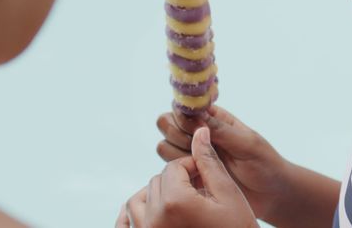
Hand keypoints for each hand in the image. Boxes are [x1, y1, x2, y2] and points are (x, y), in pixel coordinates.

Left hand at [119, 127, 256, 227]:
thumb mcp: (228, 194)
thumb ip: (209, 162)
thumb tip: (199, 132)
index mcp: (175, 202)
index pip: (174, 167)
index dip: (193, 166)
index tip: (207, 176)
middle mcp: (154, 220)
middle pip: (157, 181)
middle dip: (177, 181)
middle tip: (199, 192)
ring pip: (137, 201)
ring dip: (154, 197)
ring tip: (178, 203)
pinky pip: (124, 225)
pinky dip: (129, 217)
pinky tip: (148, 214)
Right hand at [156, 106, 291, 221]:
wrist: (269, 194)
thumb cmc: (264, 163)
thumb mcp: (246, 143)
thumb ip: (220, 129)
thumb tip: (195, 114)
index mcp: (213, 117)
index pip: (184, 107)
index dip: (184, 117)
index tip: (197, 131)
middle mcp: (198, 132)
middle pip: (166, 123)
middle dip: (177, 135)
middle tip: (197, 149)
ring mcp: (192, 153)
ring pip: (164, 146)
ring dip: (177, 155)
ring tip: (201, 166)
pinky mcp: (189, 173)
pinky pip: (168, 168)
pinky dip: (176, 172)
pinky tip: (198, 177)